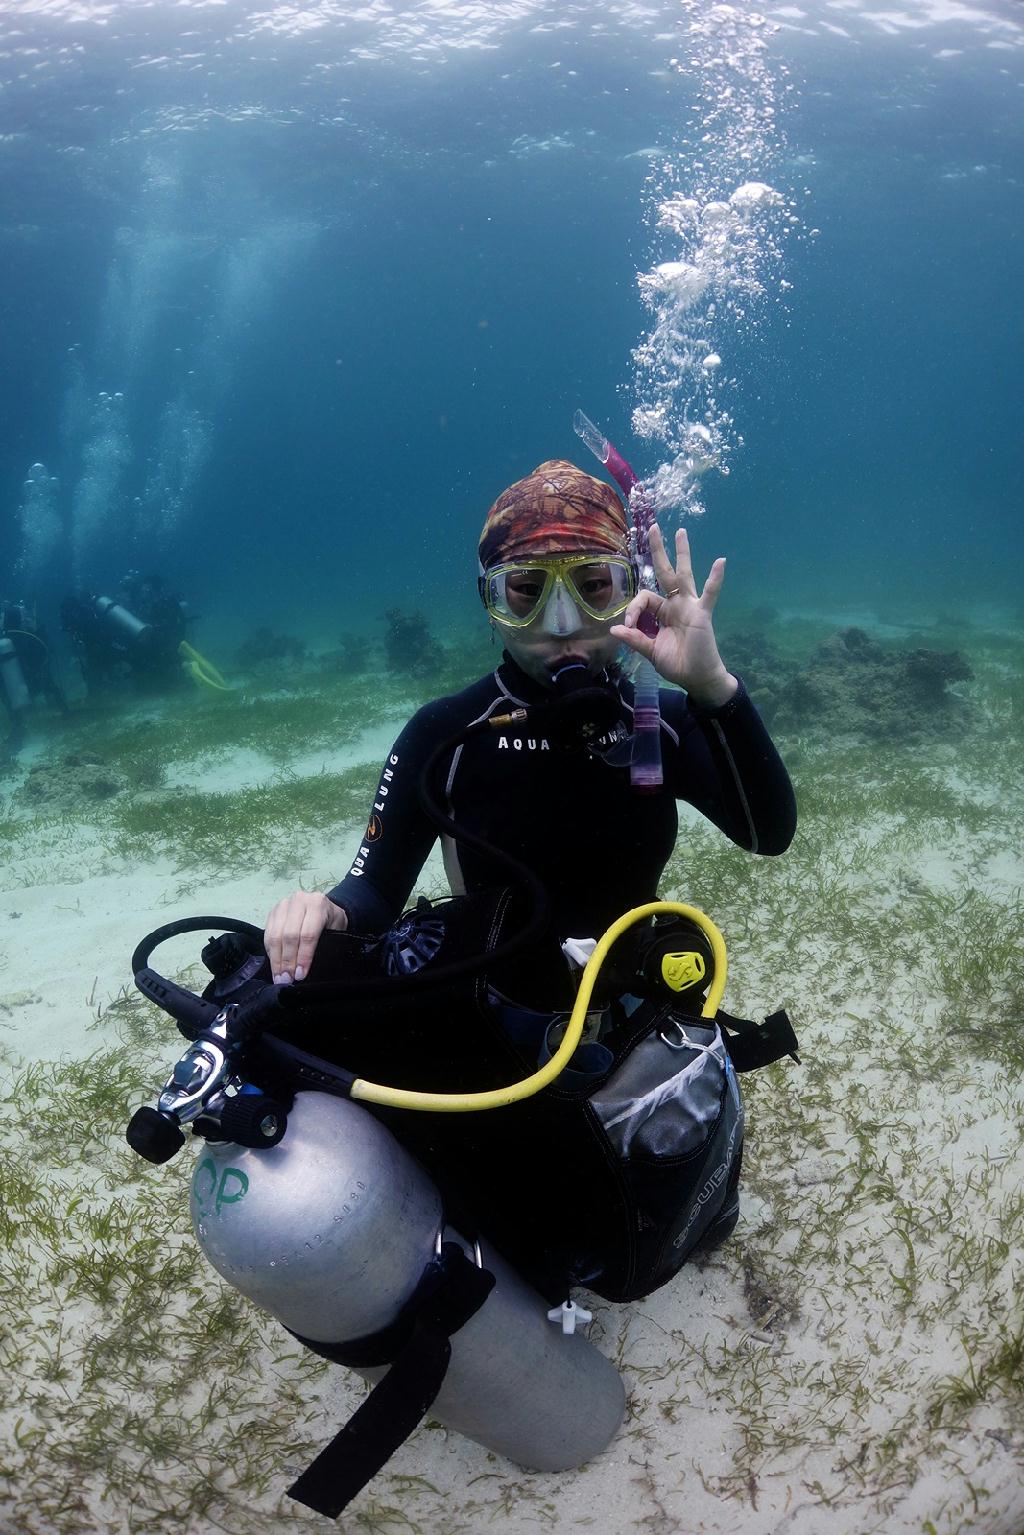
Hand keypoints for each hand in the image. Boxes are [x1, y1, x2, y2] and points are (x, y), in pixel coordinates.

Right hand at [264, 890, 347, 983]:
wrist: (324, 906)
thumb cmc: (332, 921)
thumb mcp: (336, 930)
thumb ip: (325, 945)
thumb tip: (307, 969)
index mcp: (317, 904)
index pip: (308, 934)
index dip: (303, 957)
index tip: (300, 975)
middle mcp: (299, 900)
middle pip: (289, 935)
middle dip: (288, 961)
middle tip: (287, 979)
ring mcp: (283, 905)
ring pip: (275, 936)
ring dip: (276, 960)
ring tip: (279, 977)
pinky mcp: (273, 912)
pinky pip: (268, 935)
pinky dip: (270, 953)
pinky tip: (275, 965)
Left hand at [611, 525, 737, 706]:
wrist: (698, 678)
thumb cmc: (677, 664)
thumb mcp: (651, 651)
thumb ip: (635, 640)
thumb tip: (614, 630)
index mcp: (661, 612)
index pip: (644, 598)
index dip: (633, 609)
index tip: (628, 627)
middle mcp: (675, 604)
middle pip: (664, 572)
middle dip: (658, 551)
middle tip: (653, 528)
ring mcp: (690, 606)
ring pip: (684, 575)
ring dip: (682, 553)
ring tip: (680, 532)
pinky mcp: (703, 614)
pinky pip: (710, 594)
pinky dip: (715, 579)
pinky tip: (720, 562)